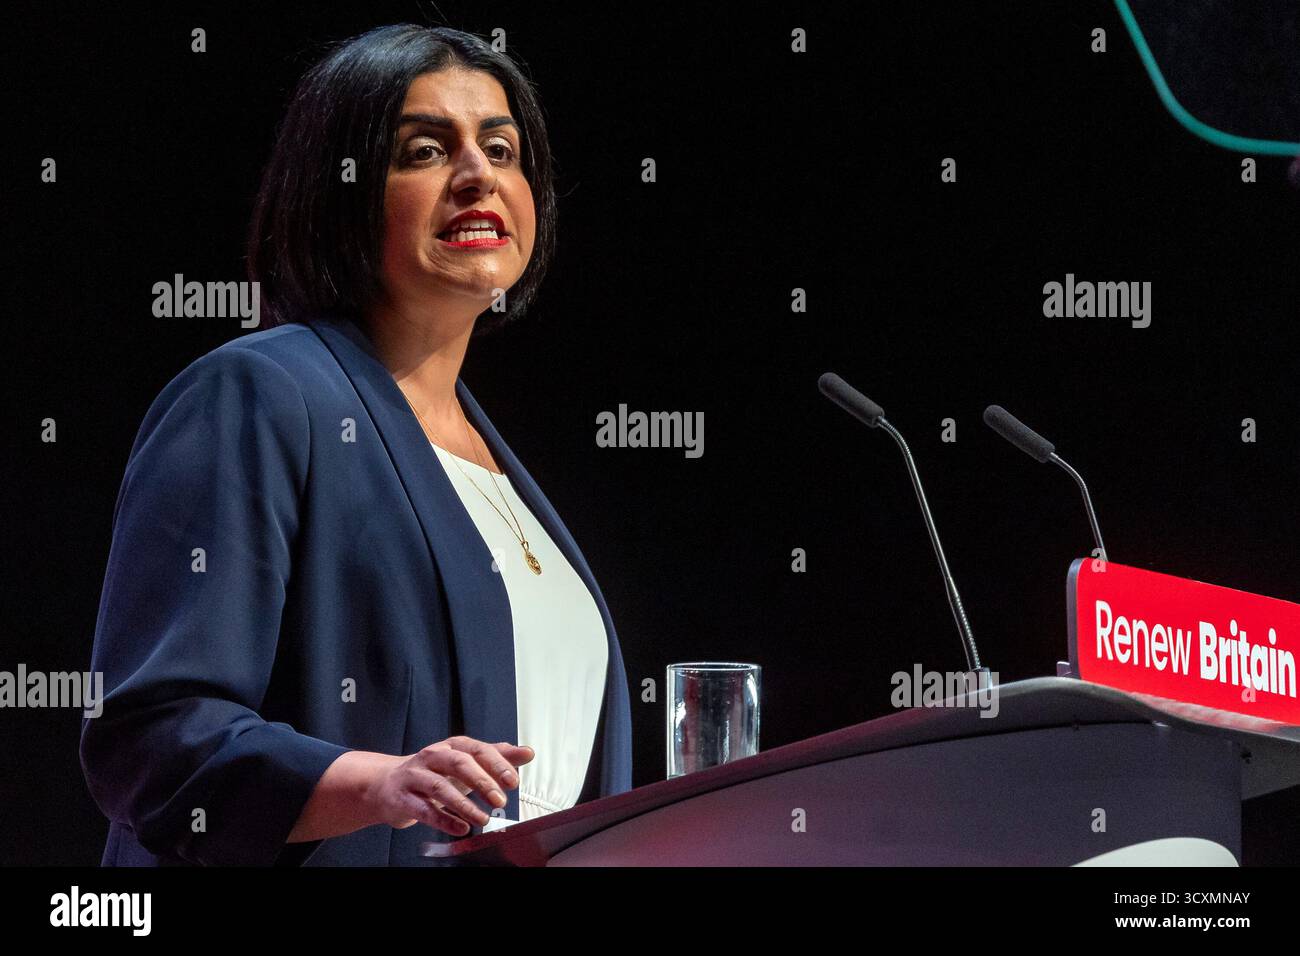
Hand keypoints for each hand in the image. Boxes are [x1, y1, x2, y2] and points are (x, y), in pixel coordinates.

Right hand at [369, 736, 534, 835]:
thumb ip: (498, 757)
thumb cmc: (436, 773)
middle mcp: (433, 756)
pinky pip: (424, 809)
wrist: (388, 784)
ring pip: (439, 787)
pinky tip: (460, 828)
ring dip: (464, 805)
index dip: (497, 765)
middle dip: (482, 781)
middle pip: (459, 763)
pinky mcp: (402, 797)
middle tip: (500, 801)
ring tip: (482, 819)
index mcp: (453, 745)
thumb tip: (527, 753)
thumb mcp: (467, 762)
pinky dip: (444, 820)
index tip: (513, 781)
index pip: (478, 750)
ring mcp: (415, 775)